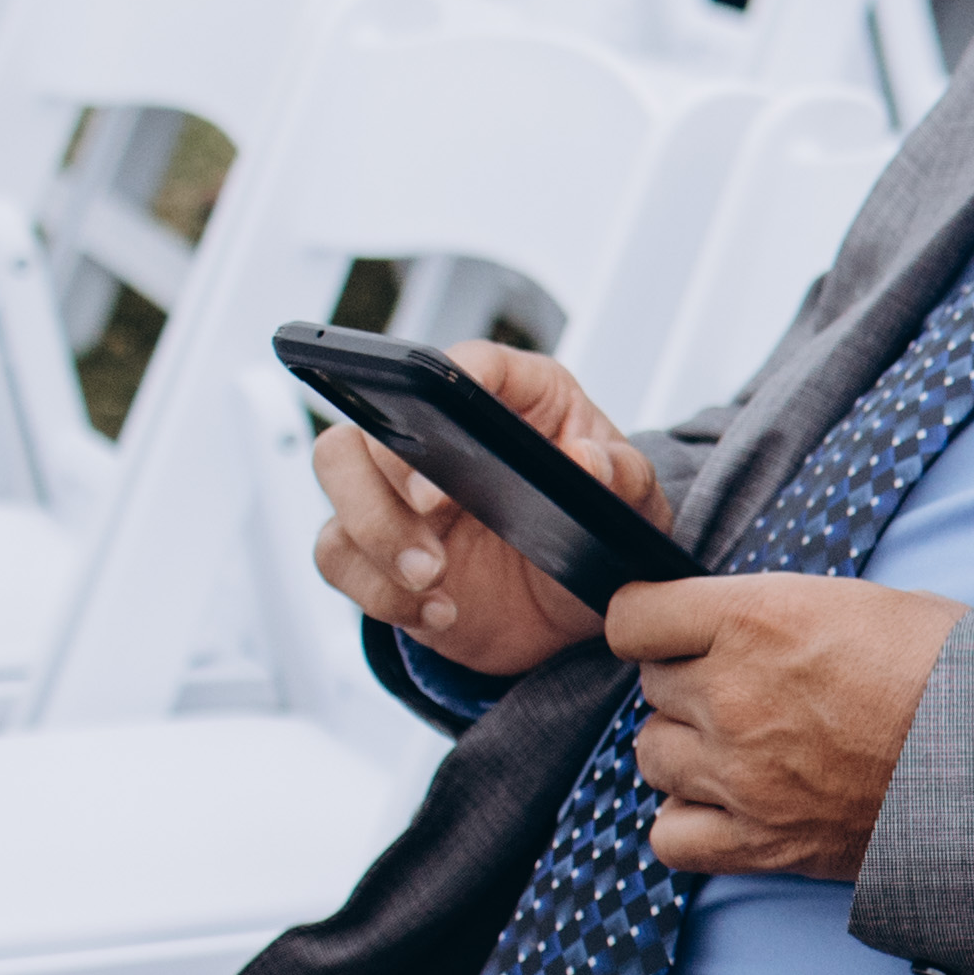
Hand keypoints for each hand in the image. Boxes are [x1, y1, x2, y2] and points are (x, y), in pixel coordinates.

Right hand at [309, 342, 652, 679]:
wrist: (576, 607)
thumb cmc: (602, 526)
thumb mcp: (635, 502)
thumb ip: (622, 476)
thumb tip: (585, 458)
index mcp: (514, 395)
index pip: (465, 363)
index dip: (440, 384)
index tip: (444, 434)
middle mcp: (440, 433)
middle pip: (370, 420)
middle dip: (387, 467)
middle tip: (432, 512)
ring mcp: (399, 491)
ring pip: (338, 480)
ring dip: (375, 532)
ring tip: (433, 576)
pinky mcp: (376, 549)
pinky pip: (339, 558)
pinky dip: (379, 591)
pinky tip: (437, 610)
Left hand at [599, 571, 959, 877]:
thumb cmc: (949, 668)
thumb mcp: (861, 602)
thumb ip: (773, 614)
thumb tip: (730, 627)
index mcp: (755, 619)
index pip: (632, 616)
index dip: (653, 621)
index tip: (673, 629)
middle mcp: (731, 694)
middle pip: (652, 686)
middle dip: (692, 683)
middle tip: (751, 688)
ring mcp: (737, 773)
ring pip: (652, 754)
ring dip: (688, 748)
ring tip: (744, 745)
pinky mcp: (757, 840)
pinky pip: (669, 836)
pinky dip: (689, 821)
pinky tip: (728, 803)